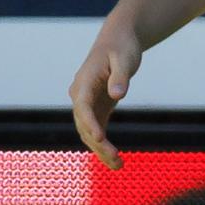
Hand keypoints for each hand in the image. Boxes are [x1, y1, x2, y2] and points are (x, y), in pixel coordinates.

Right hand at [69, 21, 142, 169]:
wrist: (118, 39)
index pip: (83, 107)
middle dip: (98, 144)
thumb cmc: (122, 47)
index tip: (100, 137)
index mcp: (83, 83)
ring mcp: (86, 103)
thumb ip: (121, 76)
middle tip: (117, 159)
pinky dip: (104, 144)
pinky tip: (115, 159)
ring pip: (88, 131)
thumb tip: (118, 94)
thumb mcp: (125, 59)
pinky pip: (97, 130)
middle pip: (85, 125)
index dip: (90, 124)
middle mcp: (80, 96)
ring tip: (119, 165)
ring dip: (101, 149)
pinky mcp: (97, 108)